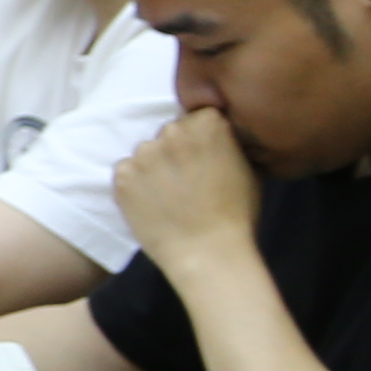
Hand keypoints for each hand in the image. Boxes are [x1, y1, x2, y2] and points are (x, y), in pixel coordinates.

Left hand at [109, 108, 265, 266]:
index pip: (197, 117)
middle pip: (170, 132)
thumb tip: (220, 137)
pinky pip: (126, 172)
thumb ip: (228, 143)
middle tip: (187, 181)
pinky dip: (135, 186)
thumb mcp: (248, 168)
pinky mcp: (122, 175)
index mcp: (208, 122)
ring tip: (170, 197)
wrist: (208, 254)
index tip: (203, 158)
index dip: (200, 139)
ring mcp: (144, 152)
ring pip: (147, 152)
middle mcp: (172, 130)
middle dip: (176, 151)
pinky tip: (153, 205)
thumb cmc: (237, 215)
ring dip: (154, 168)